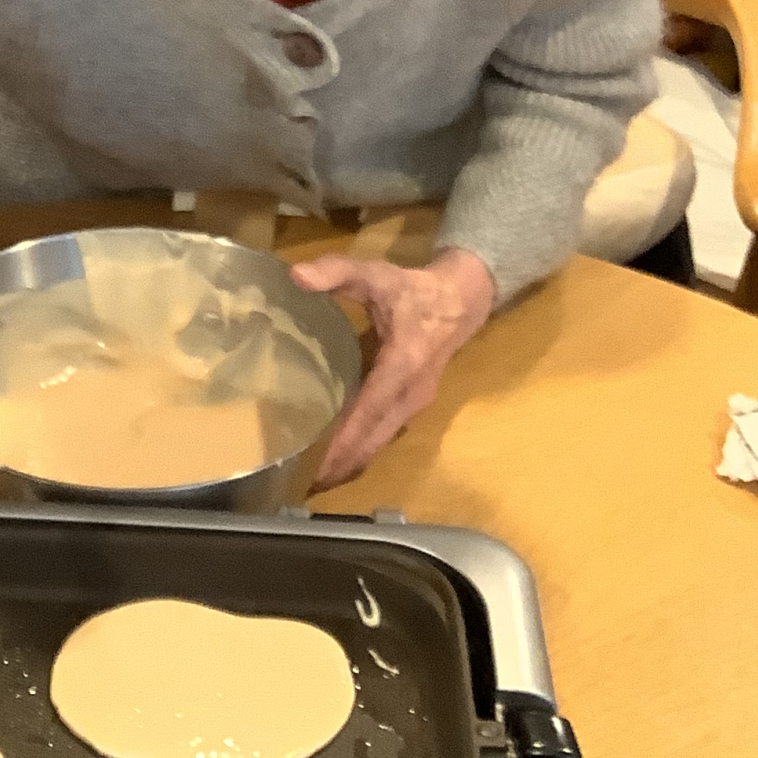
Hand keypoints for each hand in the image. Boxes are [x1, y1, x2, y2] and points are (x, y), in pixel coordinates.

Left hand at [287, 246, 496, 489]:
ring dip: (348, 463)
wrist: (460, 301)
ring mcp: (412, 406)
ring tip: (308, 480)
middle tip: (296, 484)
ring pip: (378, 444)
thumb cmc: (414, 290)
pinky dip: (357, 451)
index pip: (368, 413)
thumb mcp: (377, 274)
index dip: (342, 440)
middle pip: (372, 441)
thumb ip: (338, 272)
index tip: (315, 465)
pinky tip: (331, 458)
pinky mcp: (408, 408)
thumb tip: (296, 276)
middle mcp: (409, 395)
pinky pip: (381, 436)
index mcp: (402, 367)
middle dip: (338, 465)